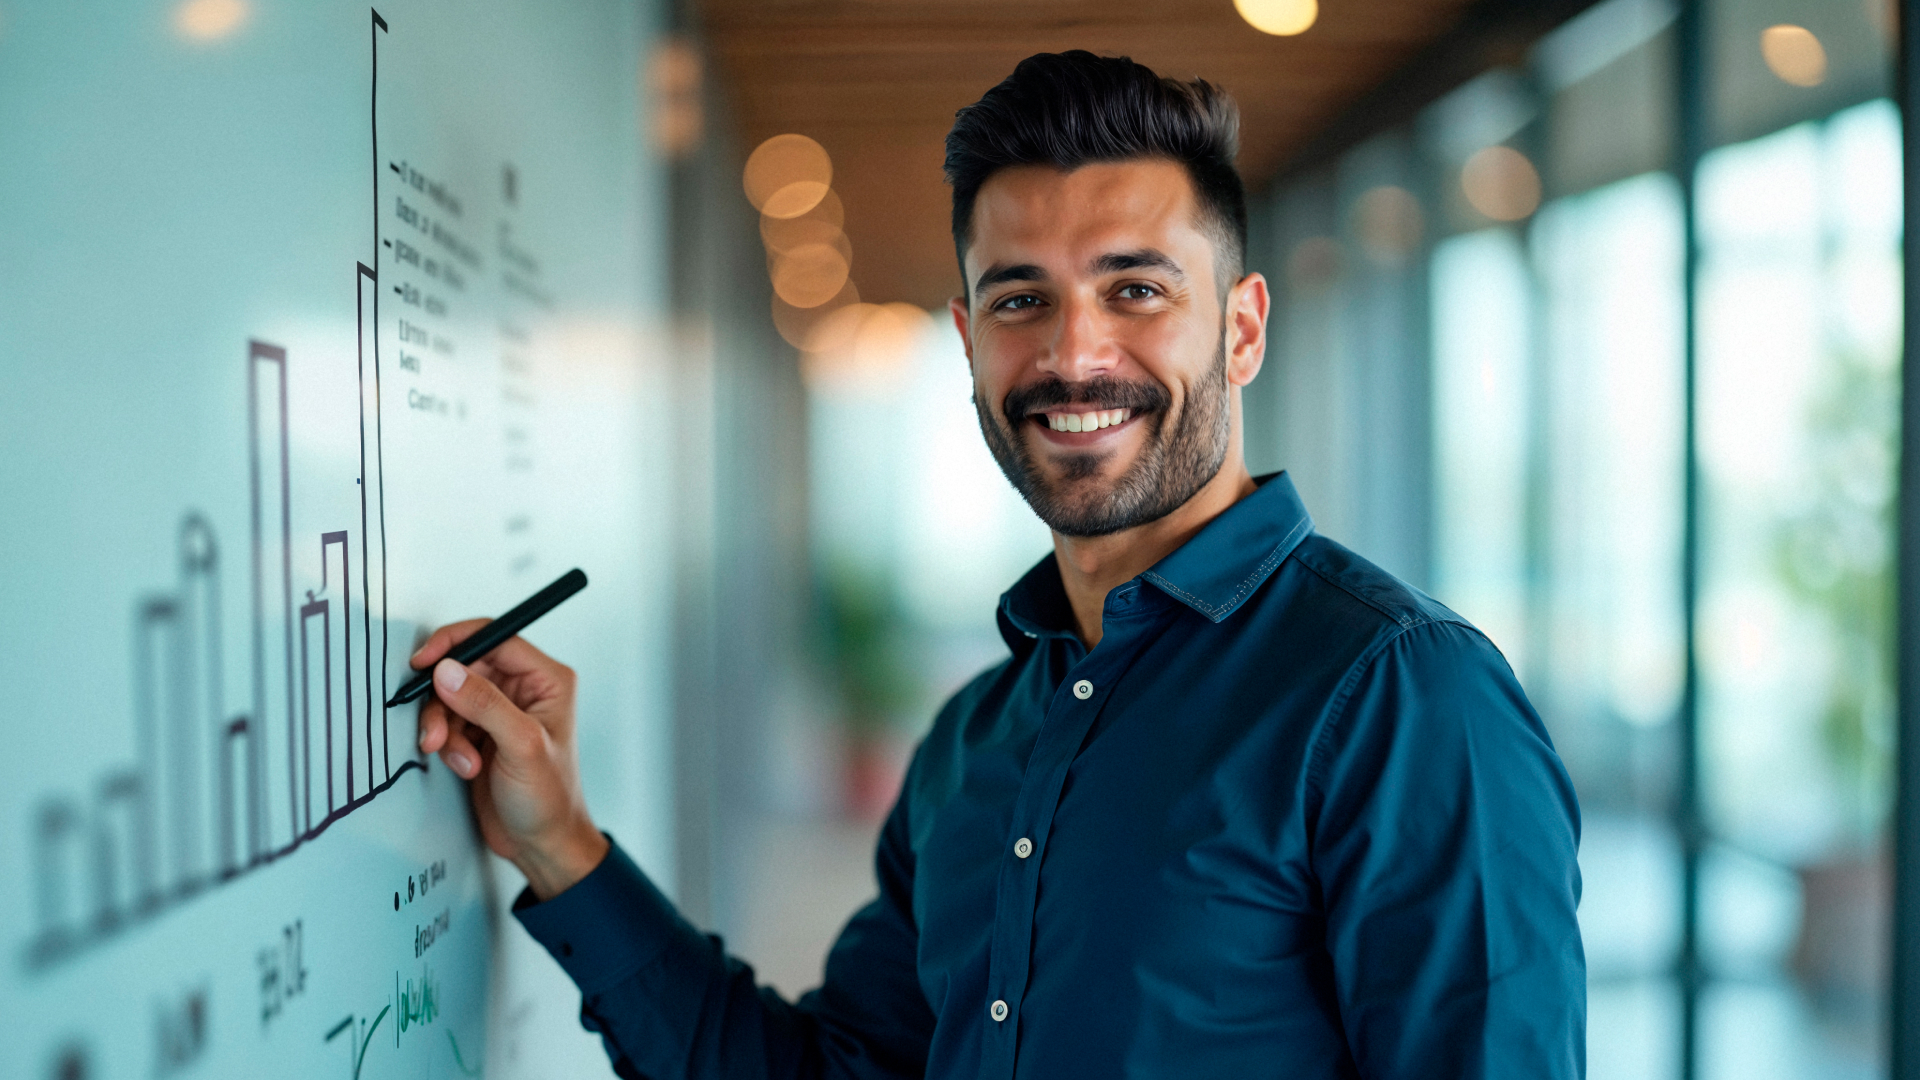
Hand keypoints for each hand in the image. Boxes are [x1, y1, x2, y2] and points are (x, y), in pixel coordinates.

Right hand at [411, 620, 608, 899]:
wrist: (541, 843)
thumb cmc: (550, 798)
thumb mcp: (521, 747)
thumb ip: (485, 705)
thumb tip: (448, 670)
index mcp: (546, 679)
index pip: (495, 637)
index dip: (455, 643)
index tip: (423, 662)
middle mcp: (523, 689)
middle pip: (464, 668)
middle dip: (444, 700)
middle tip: (435, 731)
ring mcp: (500, 712)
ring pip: (451, 697)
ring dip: (445, 729)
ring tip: (460, 760)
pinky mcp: (480, 734)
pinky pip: (448, 722)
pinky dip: (447, 744)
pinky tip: (464, 767)